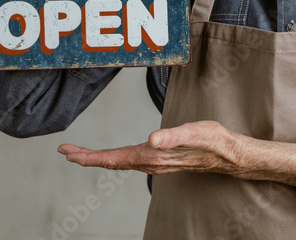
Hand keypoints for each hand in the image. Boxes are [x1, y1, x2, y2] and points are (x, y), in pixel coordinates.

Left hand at [57, 120, 295, 188]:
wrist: (230, 154)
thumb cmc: (214, 141)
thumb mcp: (195, 132)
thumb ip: (173, 136)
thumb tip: (150, 138)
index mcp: (152, 155)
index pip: (114, 157)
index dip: (90, 156)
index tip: (68, 151)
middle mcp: (150, 161)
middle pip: (112, 161)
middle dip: (87, 157)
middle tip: (65, 151)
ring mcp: (155, 162)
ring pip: (120, 162)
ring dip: (99, 158)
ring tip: (81, 154)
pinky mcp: (160, 159)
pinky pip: (131, 160)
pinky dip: (116, 157)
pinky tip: (114, 155)